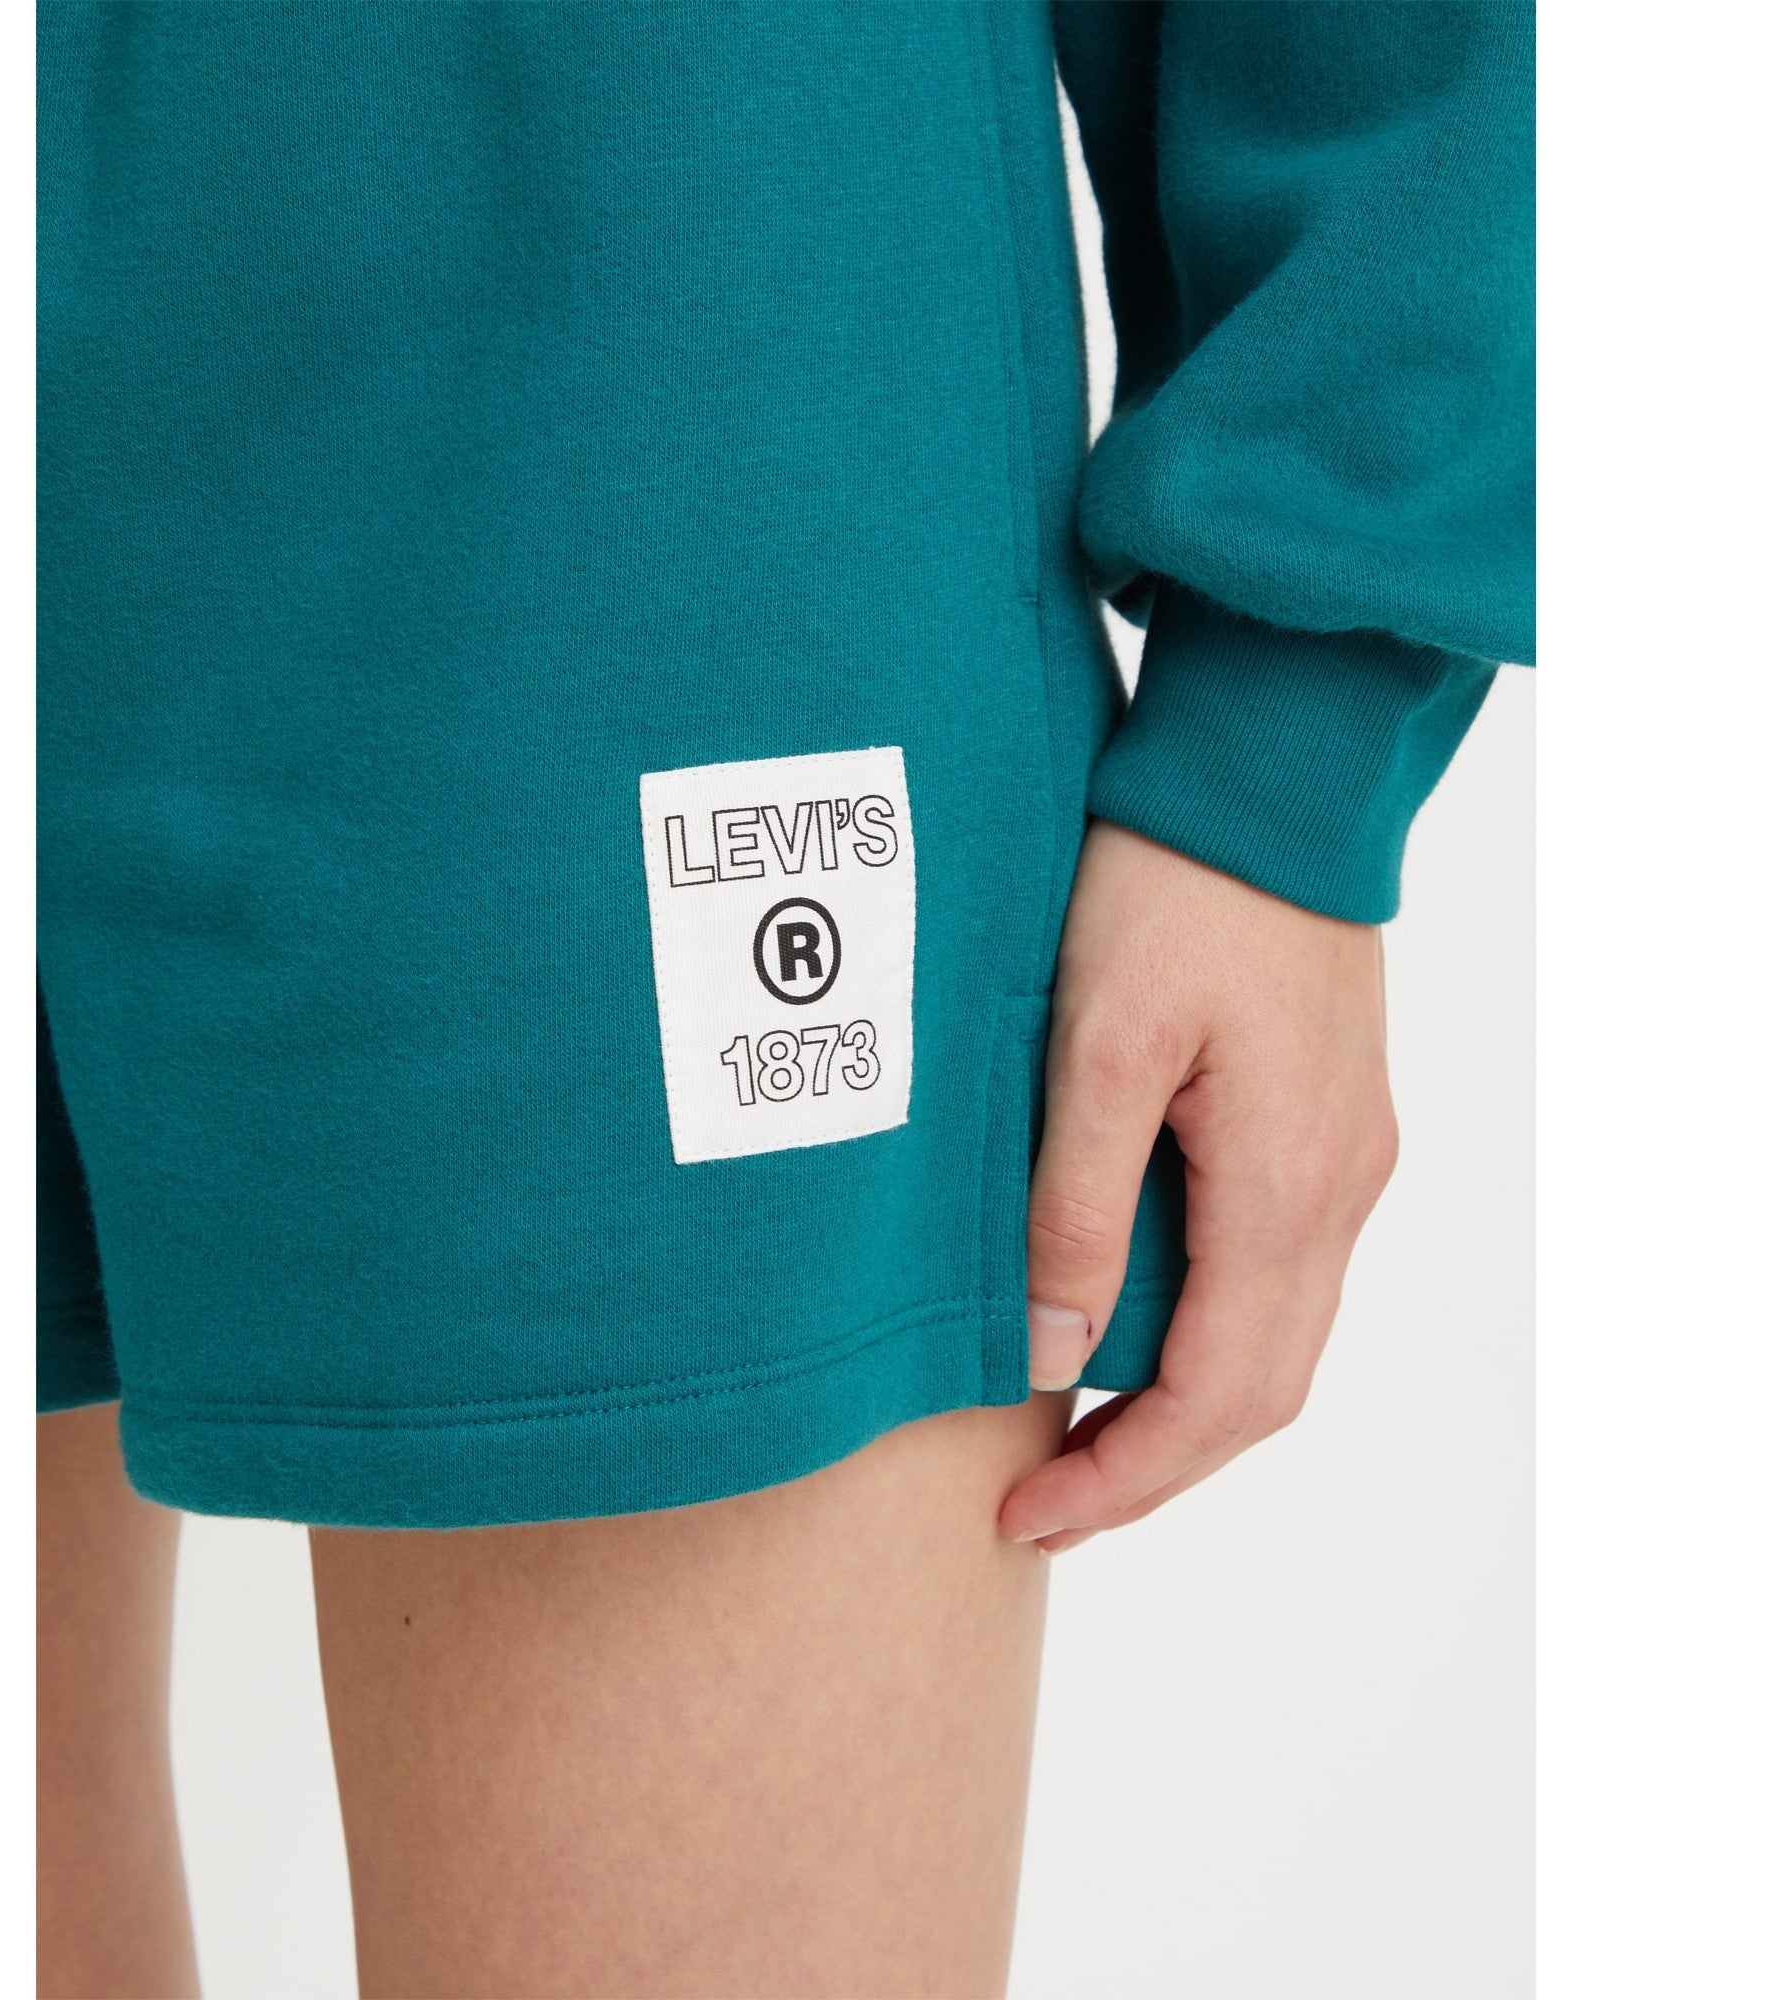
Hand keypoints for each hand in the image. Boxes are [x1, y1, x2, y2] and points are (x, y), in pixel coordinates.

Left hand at [998, 825, 1399, 1553]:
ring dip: (1187, 1406)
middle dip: (1155, 1465)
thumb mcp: (1097, 1045)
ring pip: (1279, 1335)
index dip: (1125, 1478)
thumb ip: (1079, 1205)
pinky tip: (1139, 1321)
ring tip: (1082, 1434)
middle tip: (1045, 1503)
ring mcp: (1346, 1152)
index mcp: (1284, 1184)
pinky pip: (1280, 1268)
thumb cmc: (1171, 887)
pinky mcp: (1326, 1115)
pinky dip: (1212, 1331)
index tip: (1029, 1517)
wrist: (1267, 776)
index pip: (1218, 1396)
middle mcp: (1338, 1186)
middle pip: (1261, 1391)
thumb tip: (1061, 1352)